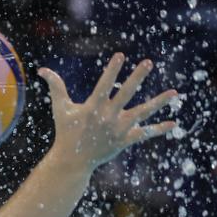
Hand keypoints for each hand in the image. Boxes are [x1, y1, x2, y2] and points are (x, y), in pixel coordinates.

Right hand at [38, 54, 177, 168]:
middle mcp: (107, 117)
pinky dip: (159, 129)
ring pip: (142, 113)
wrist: (72, 161)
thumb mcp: (60, 109)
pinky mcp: (125, 140)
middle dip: (137, 78)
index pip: (103, 85)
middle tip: (148, 63)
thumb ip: (55, 87)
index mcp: (92, 108)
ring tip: (174, 92)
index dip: (111, 70)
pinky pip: (144, 134)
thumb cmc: (66, 132)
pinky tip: (174, 123)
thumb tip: (42, 70)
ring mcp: (118, 129)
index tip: (120, 55)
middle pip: (125, 94)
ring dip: (159, 103)